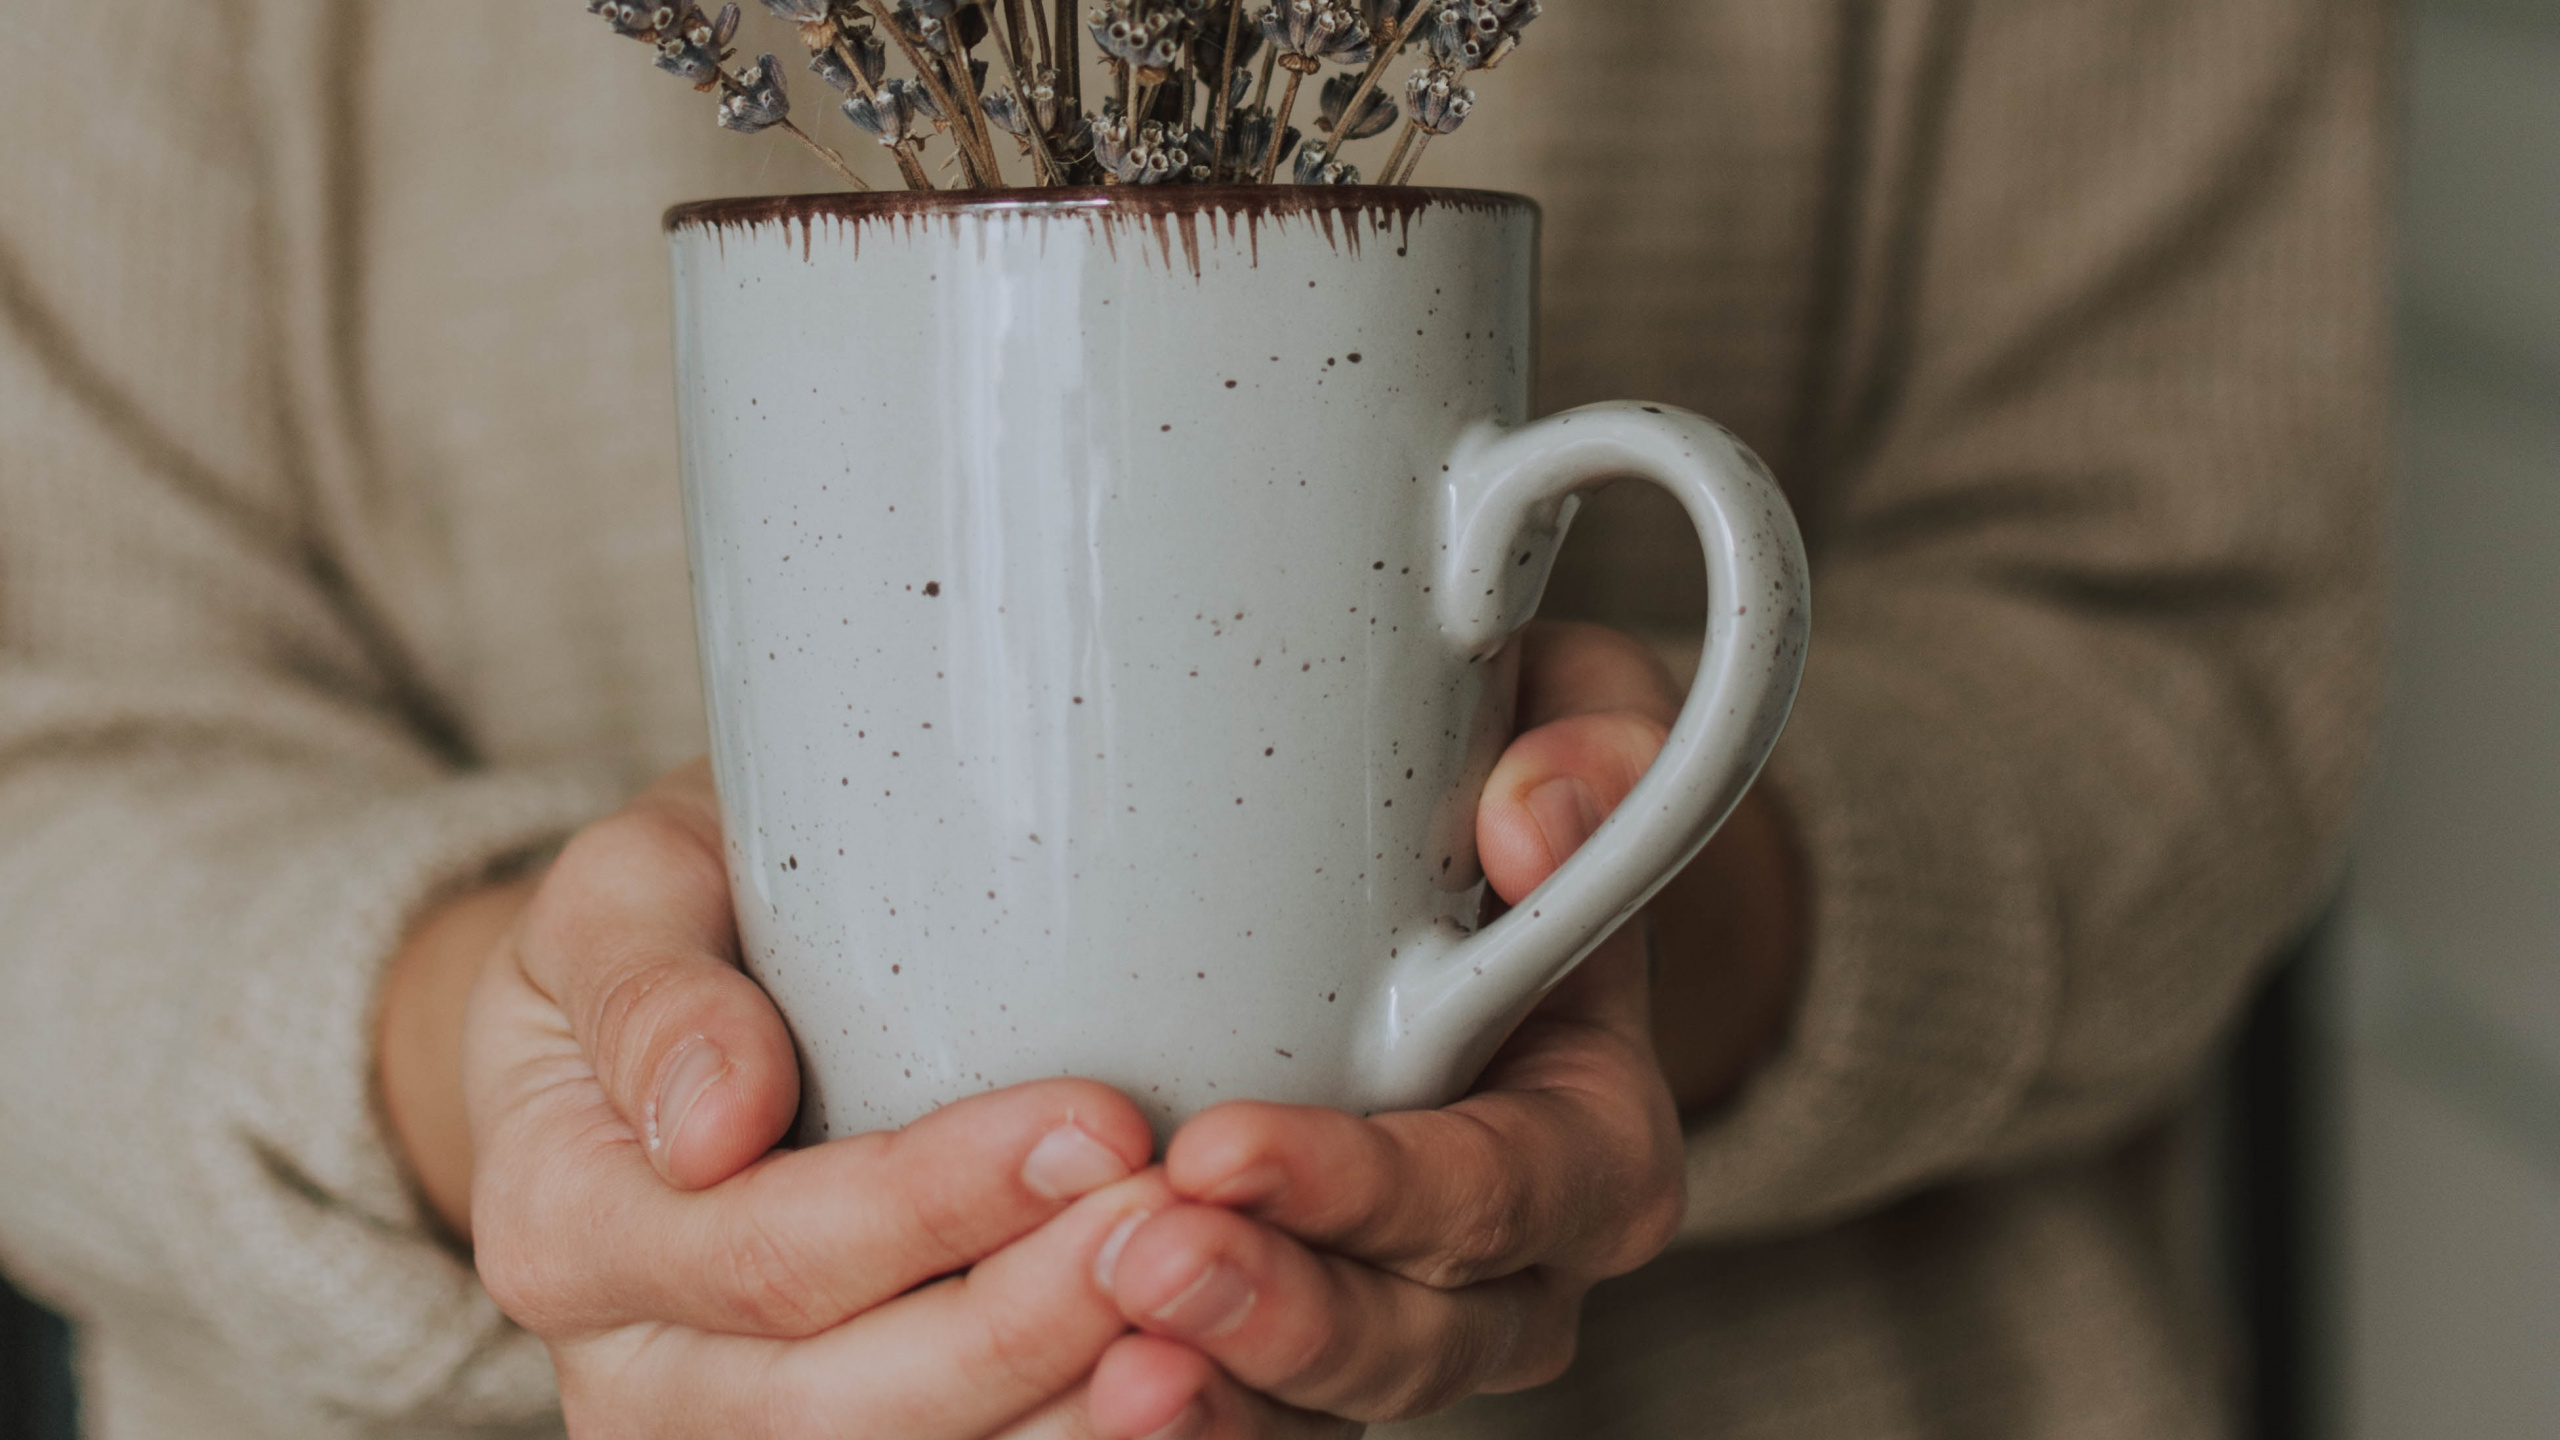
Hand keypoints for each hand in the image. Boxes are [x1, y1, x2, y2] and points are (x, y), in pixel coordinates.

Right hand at [381, 762, 1176, 1437]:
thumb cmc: (669, 927)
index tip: (1101, 1122)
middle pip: (836, 1407)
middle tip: (1177, 1226)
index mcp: (562, 1228)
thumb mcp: (622, 893)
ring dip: (1059, 1422)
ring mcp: (718, 1438)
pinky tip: (1170, 1393)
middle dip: (1023, 1327)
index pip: (765, 1254)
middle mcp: (629, 1374)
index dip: (939, 1205)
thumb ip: (649, 988)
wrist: (669, 1011)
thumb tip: (713, 1124)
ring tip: (1195, 1337)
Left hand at [1082, 622, 1803, 1435]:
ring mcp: (1404, 1320)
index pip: (1502, 1192)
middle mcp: (1516, 1266)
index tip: (1218, 1149)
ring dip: (1217, 1398)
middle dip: (1275, 1313)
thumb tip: (1531, 818)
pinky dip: (1167, 1423)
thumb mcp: (1583, 726)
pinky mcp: (1296, 1343)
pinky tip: (1070, 1398)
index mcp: (1594, 1136)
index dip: (1369, 1190)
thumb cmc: (1511, 794)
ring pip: (1325, 1409)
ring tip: (1097, 1370)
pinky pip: (1250, 1416)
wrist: (1474, 901)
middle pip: (1414, 1338)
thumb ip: (1597, 745)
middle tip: (1135, 1258)